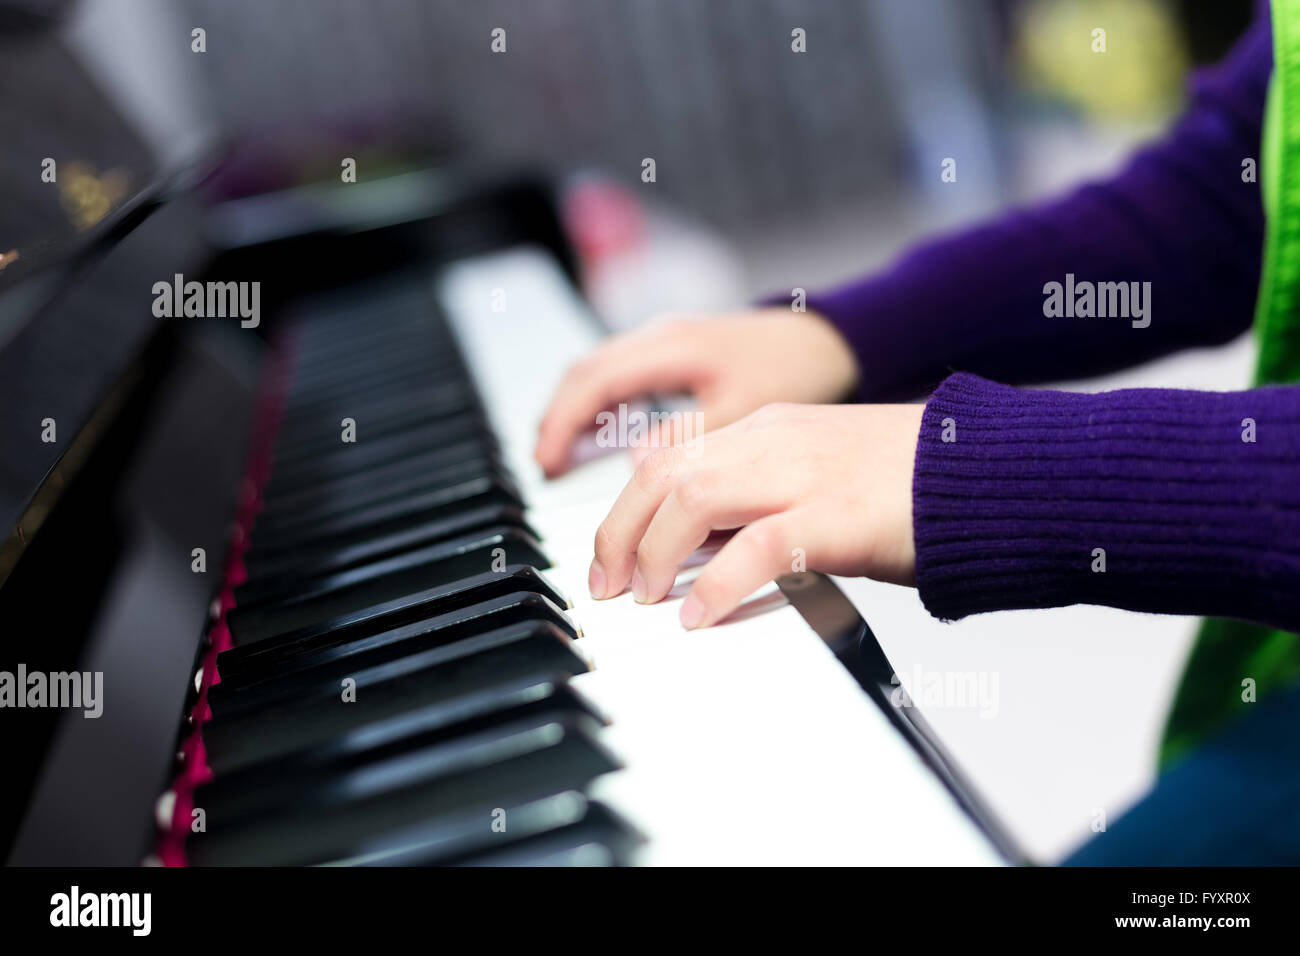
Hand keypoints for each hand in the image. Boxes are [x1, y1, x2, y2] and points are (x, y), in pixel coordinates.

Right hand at [534, 308, 859, 475]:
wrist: (828, 338)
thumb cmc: (795, 369)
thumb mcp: (744, 409)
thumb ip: (690, 436)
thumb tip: (636, 465)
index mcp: (671, 346)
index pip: (593, 380)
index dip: (563, 423)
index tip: (547, 463)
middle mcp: (660, 337)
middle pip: (585, 372)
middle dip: (557, 417)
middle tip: (543, 464)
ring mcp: (665, 342)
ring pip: (598, 371)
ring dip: (574, 410)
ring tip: (559, 454)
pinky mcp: (675, 353)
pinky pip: (619, 375)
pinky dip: (599, 404)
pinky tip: (598, 433)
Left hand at [586, 402, 923, 628]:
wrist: (984, 470)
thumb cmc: (907, 482)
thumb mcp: (814, 476)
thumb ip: (758, 500)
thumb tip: (701, 548)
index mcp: (766, 430)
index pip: (667, 456)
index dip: (625, 507)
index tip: (611, 555)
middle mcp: (773, 441)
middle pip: (662, 473)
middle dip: (619, 531)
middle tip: (607, 585)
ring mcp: (803, 473)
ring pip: (692, 499)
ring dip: (654, 553)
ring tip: (643, 598)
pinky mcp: (835, 515)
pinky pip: (755, 546)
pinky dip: (716, 585)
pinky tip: (699, 616)